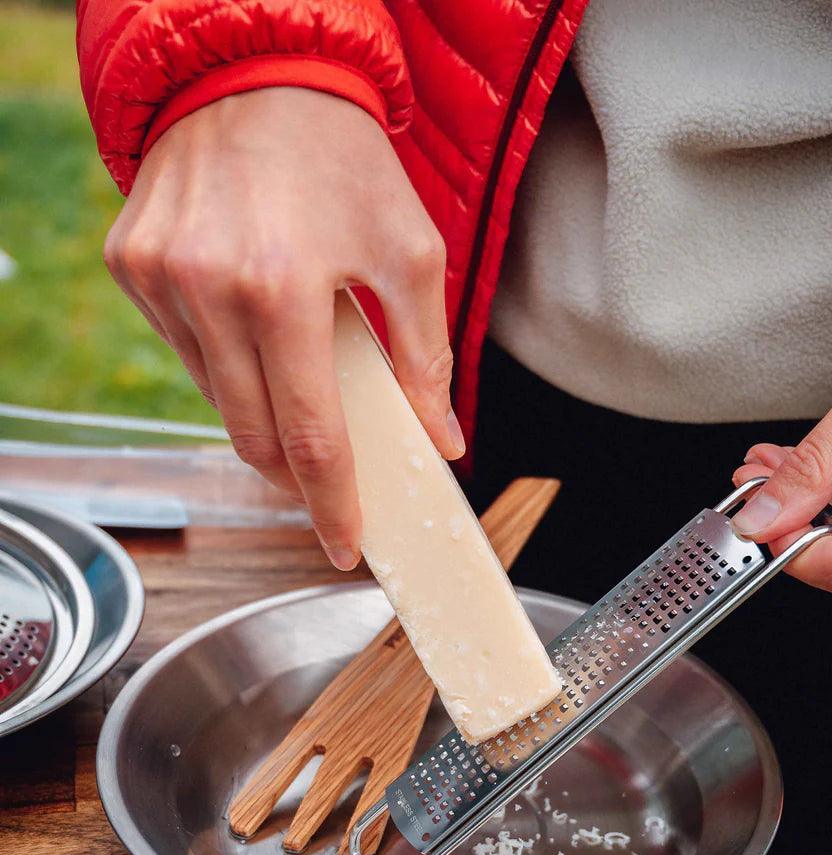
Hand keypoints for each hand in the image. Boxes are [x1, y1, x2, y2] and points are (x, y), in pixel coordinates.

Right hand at [103, 88, 462, 568]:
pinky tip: (255, 327)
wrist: (255, 73)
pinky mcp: (133, 266)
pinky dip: (228, 364)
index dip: (331, 502)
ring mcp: (160, 278)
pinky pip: (186, 353)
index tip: (345, 545)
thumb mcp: (410, 254)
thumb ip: (426, 359)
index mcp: (283, 289)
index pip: (311, 435)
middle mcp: (208, 289)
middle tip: (334, 474)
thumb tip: (440, 441)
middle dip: (298, 469)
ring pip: (216, 399)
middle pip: (254, 434)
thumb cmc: (344, 161)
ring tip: (300, 369)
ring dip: (264, 411)